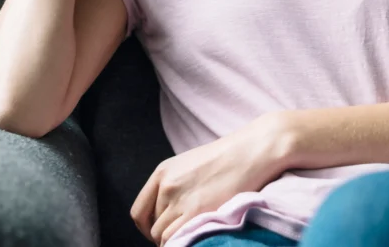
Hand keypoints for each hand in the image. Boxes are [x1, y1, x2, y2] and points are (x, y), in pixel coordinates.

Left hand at [131, 114, 289, 246]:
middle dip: (164, 236)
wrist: (249, 152)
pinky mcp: (197, 210)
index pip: (139, 212)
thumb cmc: (227, 159)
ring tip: (191, 236)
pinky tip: (195, 239)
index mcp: (162, 173)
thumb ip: (174, 186)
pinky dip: (182, 242)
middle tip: (181, 235)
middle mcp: (166, 186)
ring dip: (175, 240)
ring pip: (163, 236)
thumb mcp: (189, 166)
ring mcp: (180, 199)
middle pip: (152, 227)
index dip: (147, 228)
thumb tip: (169, 213)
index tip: (158, 233)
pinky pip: (176, 238)